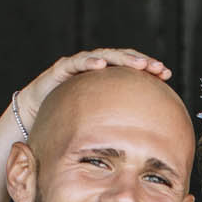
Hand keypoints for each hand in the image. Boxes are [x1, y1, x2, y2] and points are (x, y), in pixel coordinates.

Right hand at [15, 48, 173, 132]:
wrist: (34, 119)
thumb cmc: (67, 122)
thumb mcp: (98, 125)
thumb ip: (117, 126)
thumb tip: (145, 144)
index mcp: (106, 80)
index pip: (131, 69)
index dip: (148, 69)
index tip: (166, 75)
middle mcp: (94, 69)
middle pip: (122, 59)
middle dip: (142, 61)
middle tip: (158, 68)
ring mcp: (78, 66)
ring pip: (104, 56)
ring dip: (123, 59)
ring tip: (139, 64)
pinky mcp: (61, 69)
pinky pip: (77, 63)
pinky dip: (90, 63)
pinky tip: (101, 66)